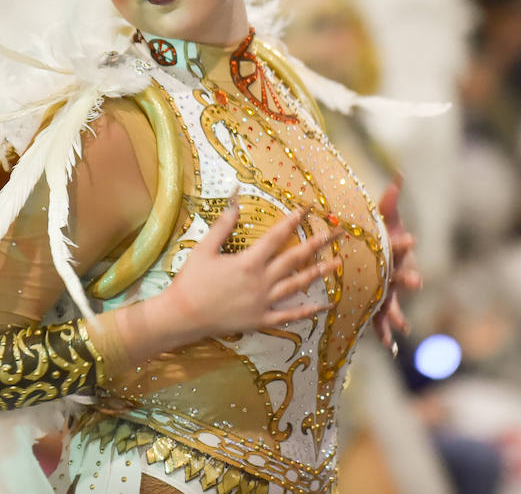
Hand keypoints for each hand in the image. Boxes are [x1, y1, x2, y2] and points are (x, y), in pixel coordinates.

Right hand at [165, 203, 338, 338]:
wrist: (183, 315)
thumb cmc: (192, 281)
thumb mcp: (204, 249)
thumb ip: (222, 226)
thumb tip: (236, 201)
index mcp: (248, 262)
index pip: (276, 237)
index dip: (292, 221)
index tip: (306, 209)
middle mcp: (261, 281)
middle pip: (294, 259)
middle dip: (315, 244)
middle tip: (334, 233)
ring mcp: (263, 302)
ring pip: (297, 285)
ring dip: (318, 272)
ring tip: (337, 263)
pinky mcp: (261, 319)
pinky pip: (289, 315)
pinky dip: (308, 311)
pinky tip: (324, 306)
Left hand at [373, 178, 421, 348]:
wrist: (375, 260)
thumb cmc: (380, 238)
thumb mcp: (382, 220)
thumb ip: (389, 201)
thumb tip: (398, 174)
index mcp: (395, 253)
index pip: (401, 246)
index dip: (405, 243)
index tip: (411, 239)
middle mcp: (395, 275)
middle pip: (403, 276)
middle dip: (409, 278)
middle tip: (415, 281)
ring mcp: (387, 295)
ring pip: (394, 304)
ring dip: (398, 314)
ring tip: (402, 326)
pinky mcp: (377, 310)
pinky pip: (381, 324)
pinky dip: (386, 336)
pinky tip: (390, 347)